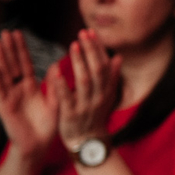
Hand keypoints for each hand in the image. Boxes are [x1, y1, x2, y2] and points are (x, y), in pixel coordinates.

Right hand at [0, 29, 58, 161]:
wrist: (39, 146)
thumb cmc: (48, 125)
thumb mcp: (55, 102)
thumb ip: (55, 85)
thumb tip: (58, 64)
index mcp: (31, 86)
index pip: (25, 63)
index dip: (21, 49)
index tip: (18, 33)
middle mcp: (19, 89)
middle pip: (13, 65)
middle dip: (10, 49)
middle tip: (6, 31)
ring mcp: (10, 96)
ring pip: (4, 74)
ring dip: (0, 58)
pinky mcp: (5, 106)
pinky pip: (0, 90)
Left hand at [53, 30, 120, 149]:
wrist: (88, 142)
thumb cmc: (95, 116)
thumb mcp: (107, 96)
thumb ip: (111, 77)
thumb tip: (118, 57)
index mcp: (107, 90)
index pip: (105, 65)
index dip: (98, 49)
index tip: (91, 32)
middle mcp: (99, 97)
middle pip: (97, 71)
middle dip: (91, 51)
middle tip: (82, 34)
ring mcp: (86, 106)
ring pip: (85, 82)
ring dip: (80, 63)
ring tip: (74, 46)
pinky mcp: (71, 115)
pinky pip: (67, 98)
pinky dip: (62, 85)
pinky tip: (56, 72)